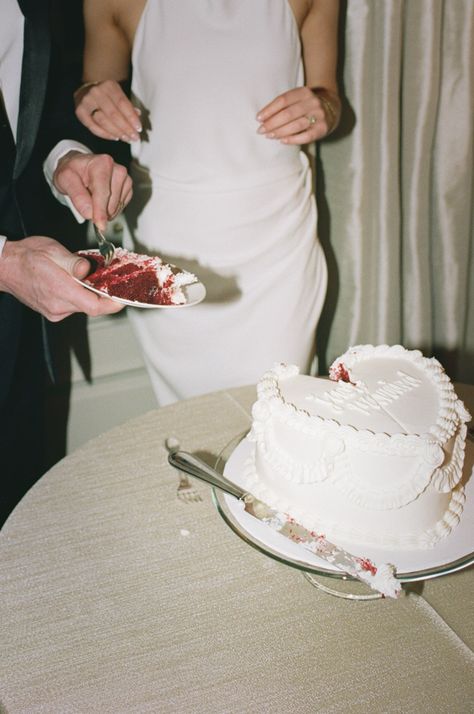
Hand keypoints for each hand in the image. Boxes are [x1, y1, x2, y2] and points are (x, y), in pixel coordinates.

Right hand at [0, 237, 123, 321]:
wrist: (4, 266)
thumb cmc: (26, 257)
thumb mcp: (53, 251)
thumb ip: (74, 262)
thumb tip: (88, 269)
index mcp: (61, 291)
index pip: (96, 306)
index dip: (114, 303)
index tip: (125, 297)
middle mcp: (59, 307)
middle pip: (92, 306)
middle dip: (102, 292)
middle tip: (108, 277)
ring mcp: (55, 311)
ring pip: (83, 305)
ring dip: (89, 292)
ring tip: (85, 275)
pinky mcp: (53, 311)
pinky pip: (73, 305)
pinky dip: (79, 294)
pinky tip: (73, 282)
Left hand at [53, 151, 132, 231]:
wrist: (79, 167)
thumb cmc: (73, 171)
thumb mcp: (65, 180)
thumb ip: (77, 196)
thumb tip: (89, 212)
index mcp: (102, 164)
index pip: (103, 193)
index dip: (100, 211)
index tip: (99, 225)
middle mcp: (117, 170)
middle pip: (111, 203)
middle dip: (99, 210)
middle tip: (86, 202)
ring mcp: (125, 179)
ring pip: (117, 207)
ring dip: (104, 211)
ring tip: (93, 199)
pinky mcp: (128, 188)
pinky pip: (121, 207)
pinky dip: (110, 210)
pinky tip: (102, 201)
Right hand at [74, 80, 141, 142]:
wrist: (87, 90)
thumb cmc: (108, 96)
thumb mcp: (119, 96)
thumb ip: (128, 106)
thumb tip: (138, 115)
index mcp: (109, 85)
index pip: (122, 103)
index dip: (132, 118)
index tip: (139, 129)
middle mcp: (96, 92)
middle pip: (113, 114)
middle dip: (126, 128)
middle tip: (134, 138)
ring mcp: (86, 102)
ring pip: (103, 121)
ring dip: (116, 132)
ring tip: (126, 139)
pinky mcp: (80, 112)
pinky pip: (93, 127)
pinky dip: (105, 134)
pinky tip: (114, 137)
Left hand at [256, 86, 340, 144]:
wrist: (331, 108)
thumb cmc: (306, 106)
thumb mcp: (297, 99)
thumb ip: (282, 106)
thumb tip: (262, 119)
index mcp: (303, 92)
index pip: (283, 100)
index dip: (269, 110)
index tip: (258, 118)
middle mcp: (312, 102)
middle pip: (288, 114)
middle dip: (272, 123)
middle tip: (261, 130)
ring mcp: (318, 116)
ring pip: (295, 125)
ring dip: (279, 132)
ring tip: (269, 136)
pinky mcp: (322, 129)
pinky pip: (305, 136)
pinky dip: (292, 139)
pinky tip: (282, 141)